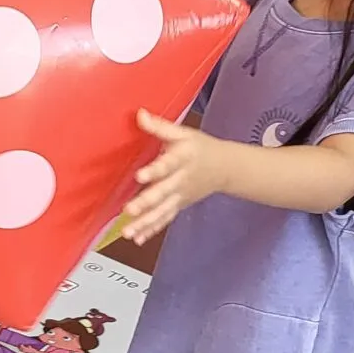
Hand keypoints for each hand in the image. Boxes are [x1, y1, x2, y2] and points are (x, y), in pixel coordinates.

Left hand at [121, 111, 230, 242]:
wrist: (225, 167)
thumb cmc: (200, 148)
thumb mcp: (183, 133)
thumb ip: (160, 127)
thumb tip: (140, 114)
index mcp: (182, 158)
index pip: (167, 164)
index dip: (154, 170)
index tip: (140, 175)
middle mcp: (181, 180)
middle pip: (163, 192)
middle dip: (146, 202)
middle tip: (129, 210)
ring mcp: (180, 196)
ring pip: (162, 211)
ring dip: (145, 222)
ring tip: (128, 231)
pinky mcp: (178, 206)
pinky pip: (164, 220)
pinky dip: (151, 230)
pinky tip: (137, 238)